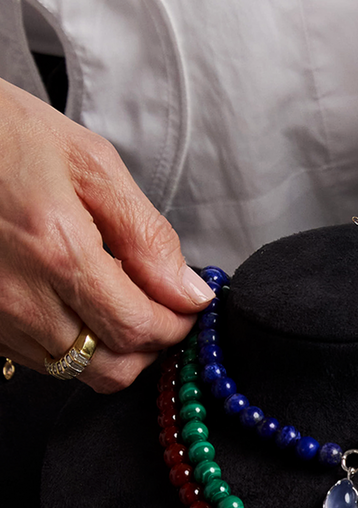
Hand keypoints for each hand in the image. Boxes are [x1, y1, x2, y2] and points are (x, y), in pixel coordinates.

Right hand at [0, 77, 211, 390]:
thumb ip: (148, 236)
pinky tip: (75, 299)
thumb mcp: (93, 166)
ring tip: (116, 298)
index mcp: (57, 251)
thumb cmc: (10, 137)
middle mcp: (18, 296)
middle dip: (149, 346)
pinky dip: (71, 342)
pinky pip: (37, 357)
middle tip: (161, 309)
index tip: (188, 307)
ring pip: (75, 370)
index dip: (176, 326)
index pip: (137, 329)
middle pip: (110, 368)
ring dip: (110, 348)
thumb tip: (189, 293)